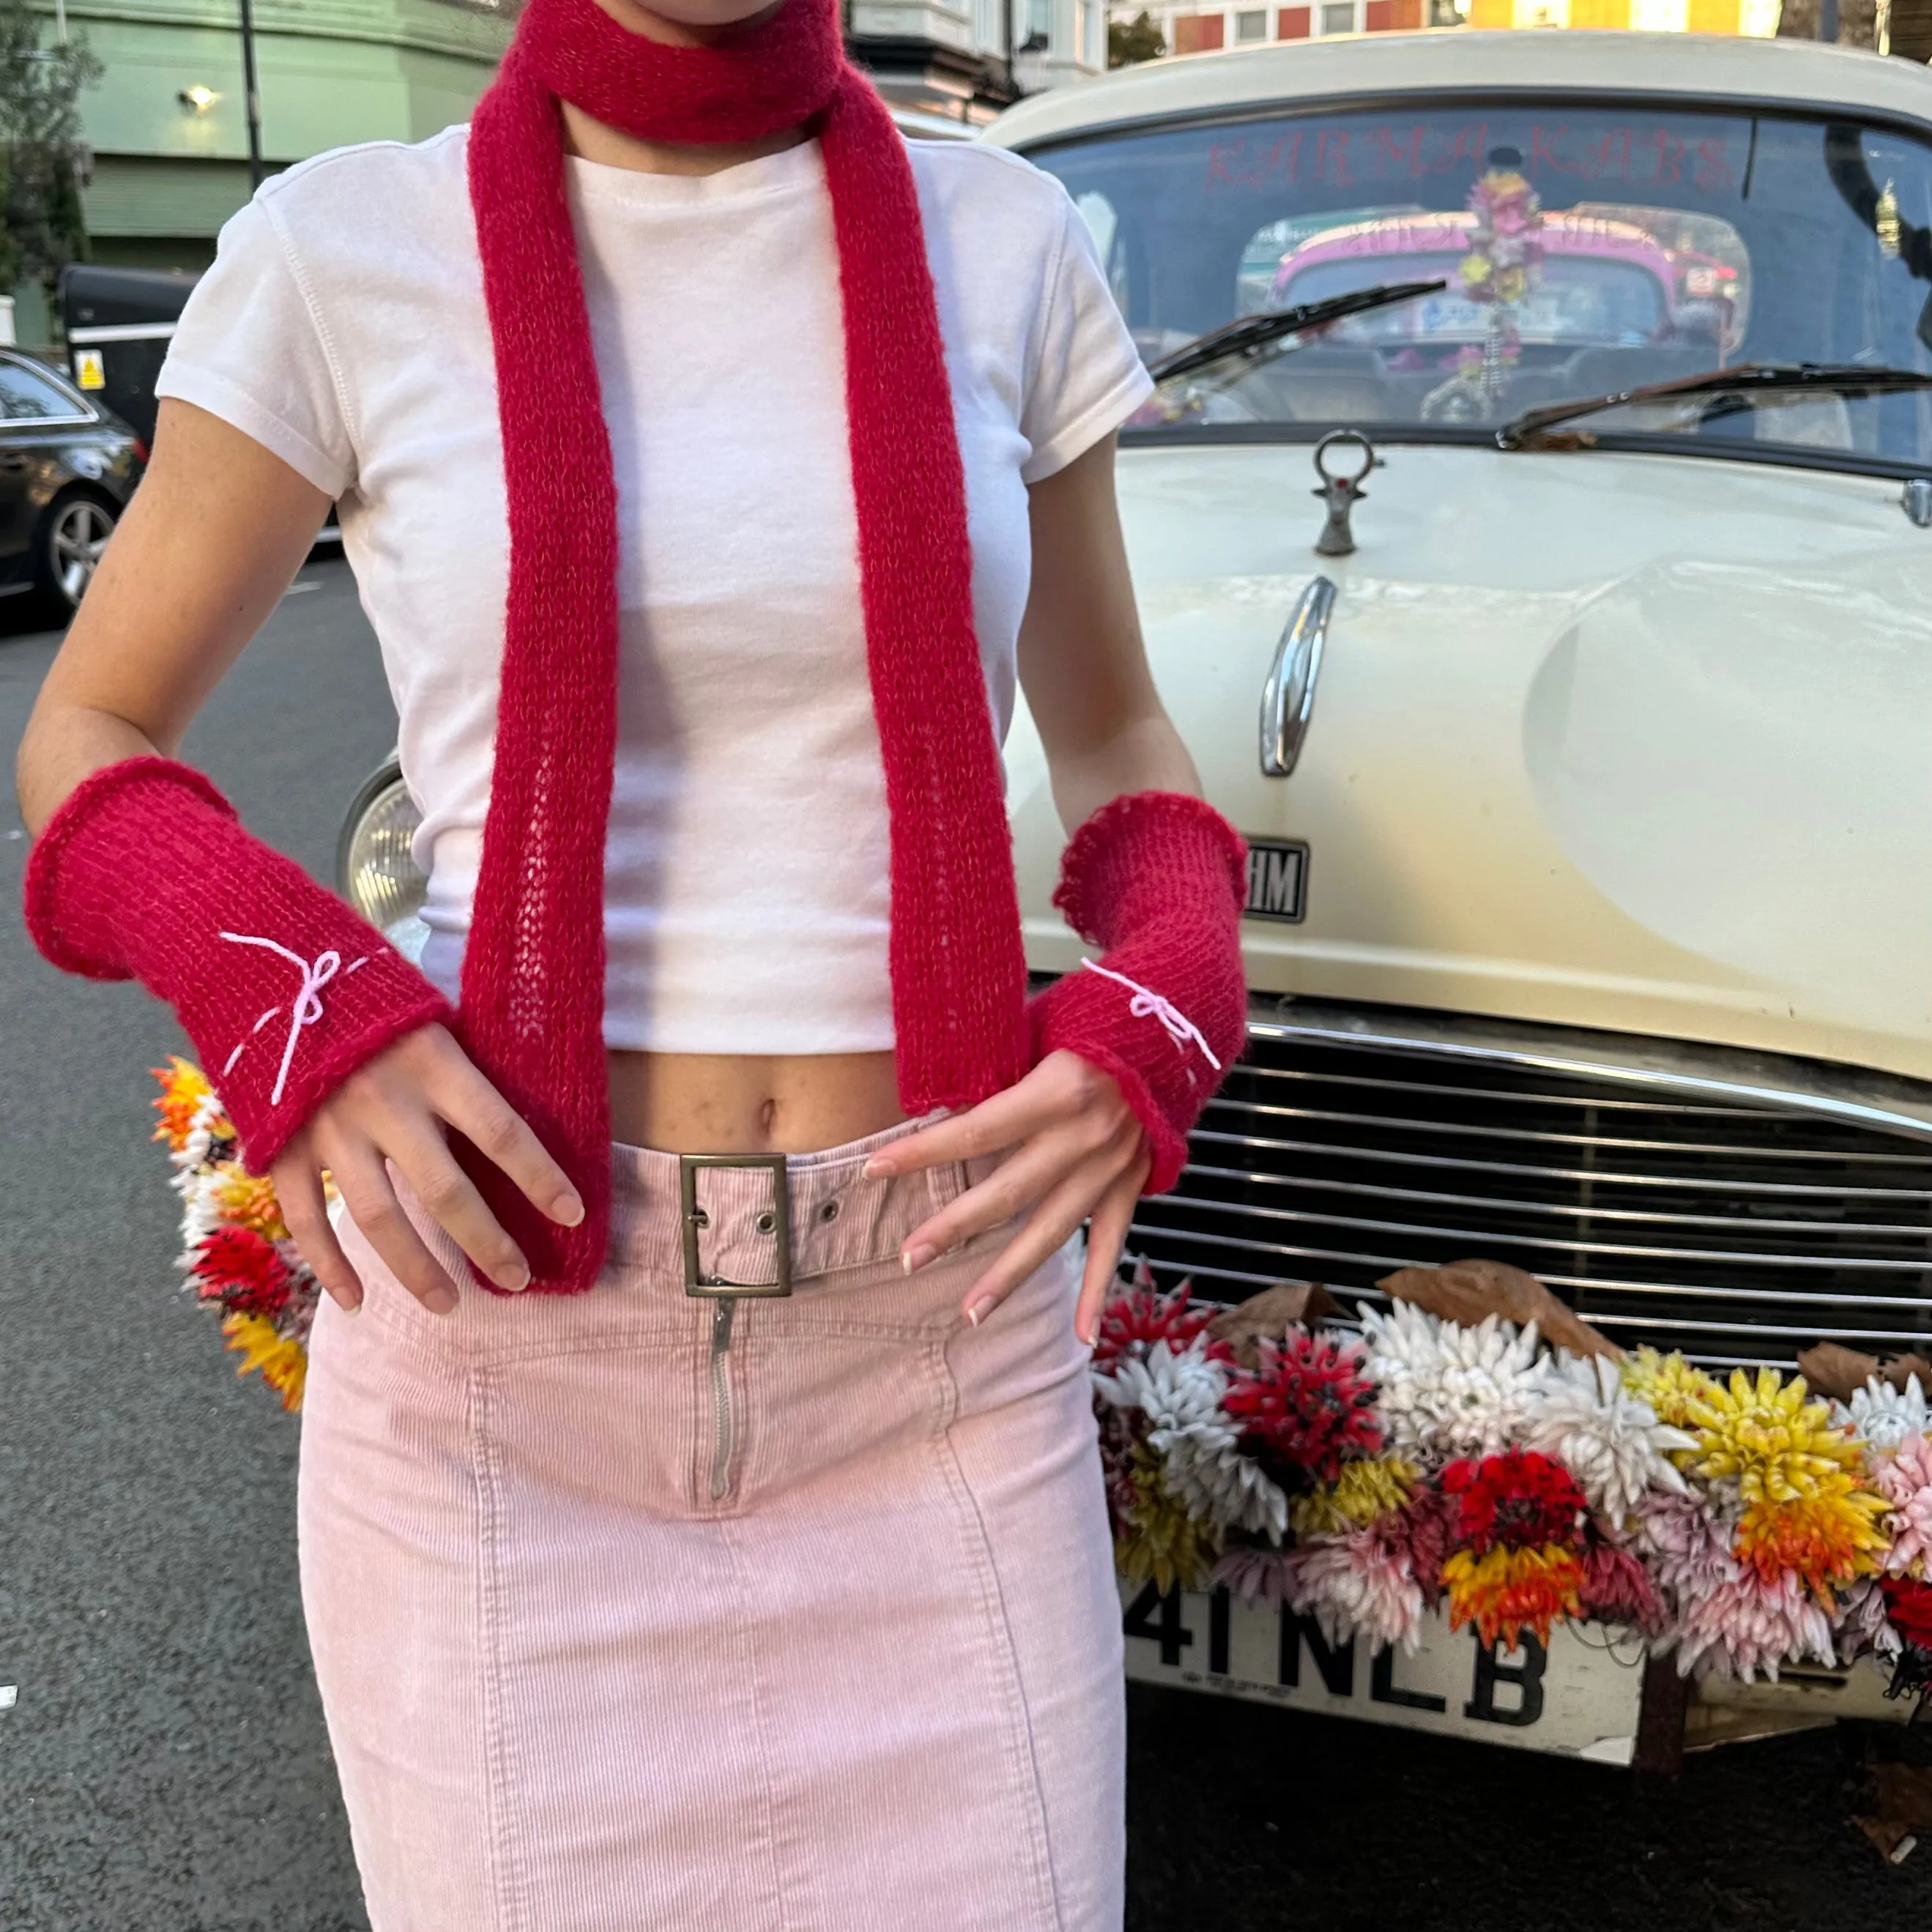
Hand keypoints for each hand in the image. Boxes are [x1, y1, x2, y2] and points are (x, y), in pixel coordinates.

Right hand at [271, 1022, 582, 1316]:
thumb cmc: (368, 997)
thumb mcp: (428, 1017)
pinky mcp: (284, 1146)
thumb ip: (459, 1069)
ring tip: (448, 1304)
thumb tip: (508, 1124)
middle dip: (487, 1241)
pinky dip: (330, 1264)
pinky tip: (354, 1300)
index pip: (501, 1132)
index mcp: (433, 1062)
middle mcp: (385, 1103)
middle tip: (518, 1278)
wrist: (264, 973)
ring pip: (380, 1218)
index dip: (540, 1177)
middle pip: (445, 1191)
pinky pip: (308, 1218)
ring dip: (415, 1270)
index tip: (572, 1214)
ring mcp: (330, 1129)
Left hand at [865, 1049, 1149, 1344]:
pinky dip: (1097, 1291)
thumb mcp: (1039, 1029)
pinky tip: (1083, 1334)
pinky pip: (1111, 1245)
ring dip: (1009, 1275)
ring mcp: (1111, 1167)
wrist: (1174, 1030)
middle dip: (954, 1227)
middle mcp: (1084, 1135)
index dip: (923, 1151)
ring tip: (970, 1312)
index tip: (875, 1169)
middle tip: (910, 1256)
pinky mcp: (1131, 1184)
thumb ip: (995, 1066)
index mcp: (1057, 1089)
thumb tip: (931, 1090)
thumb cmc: (1093, 1023)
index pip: (976, 1130)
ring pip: (1052, 1231)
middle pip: (1007, 1192)